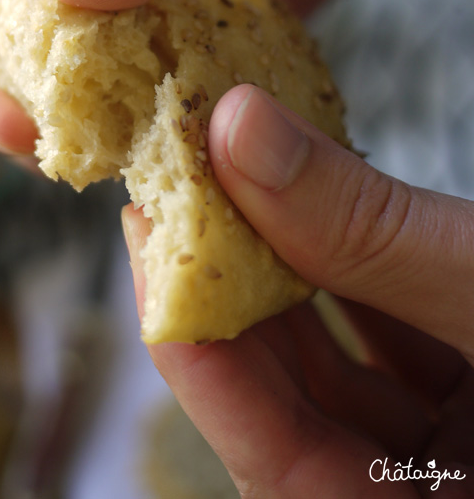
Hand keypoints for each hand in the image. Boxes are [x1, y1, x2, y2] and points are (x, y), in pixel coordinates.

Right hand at [0, 0, 417, 153]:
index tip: (27, 134)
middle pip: (36, 81)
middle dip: (62, 130)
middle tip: (115, 160)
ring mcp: (148, 5)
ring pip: (114, 101)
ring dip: (138, 137)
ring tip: (180, 160)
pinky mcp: (213, 28)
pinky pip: (194, 94)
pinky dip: (205, 125)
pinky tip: (235, 141)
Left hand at [123, 85, 473, 496]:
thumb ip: (370, 223)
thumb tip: (239, 130)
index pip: (286, 474)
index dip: (207, 368)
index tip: (151, 253)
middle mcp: (436, 490)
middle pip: (300, 420)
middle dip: (235, 307)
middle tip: (178, 206)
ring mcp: (455, 450)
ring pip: (340, 382)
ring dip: (286, 285)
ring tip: (234, 196)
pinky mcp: (469, 396)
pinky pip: (390, 350)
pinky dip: (350, 281)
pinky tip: (315, 209)